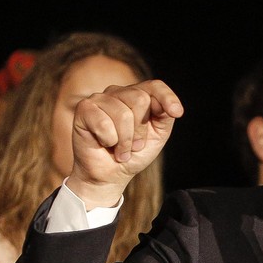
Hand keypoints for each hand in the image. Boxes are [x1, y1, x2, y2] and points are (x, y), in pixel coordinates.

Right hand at [68, 80, 183, 208]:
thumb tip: (169, 107)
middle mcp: (118, 92)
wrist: (110, 175)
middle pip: (140, 99)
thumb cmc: (134, 154)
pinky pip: (104, 123)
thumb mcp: (157, 136)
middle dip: (140, 131)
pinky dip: (109, 140)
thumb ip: (165, 117)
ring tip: (120, 149)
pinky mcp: (85, 109)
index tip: (177, 113)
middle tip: (134, 145)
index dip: (167, 98)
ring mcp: (99, 98)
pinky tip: (104, 143)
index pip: (155, 86)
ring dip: (125, 141)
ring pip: (123, 114)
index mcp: (137, 95)